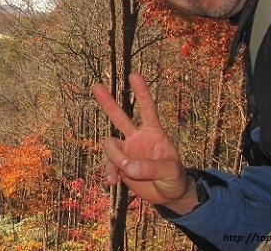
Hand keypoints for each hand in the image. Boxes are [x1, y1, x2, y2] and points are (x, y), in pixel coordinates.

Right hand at [93, 73, 197, 213]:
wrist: (168, 195)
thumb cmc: (174, 178)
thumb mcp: (170, 172)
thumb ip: (151, 168)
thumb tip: (129, 167)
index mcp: (153, 133)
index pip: (148, 109)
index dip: (141, 92)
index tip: (134, 75)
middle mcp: (137, 138)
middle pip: (120, 117)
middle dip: (108, 102)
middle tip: (96, 87)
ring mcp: (127, 151)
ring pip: (110, 144)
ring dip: (115, 158)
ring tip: (126, 171)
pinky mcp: (120, 166)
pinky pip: (108, 165)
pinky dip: (108, 173)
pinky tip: (112, 182)